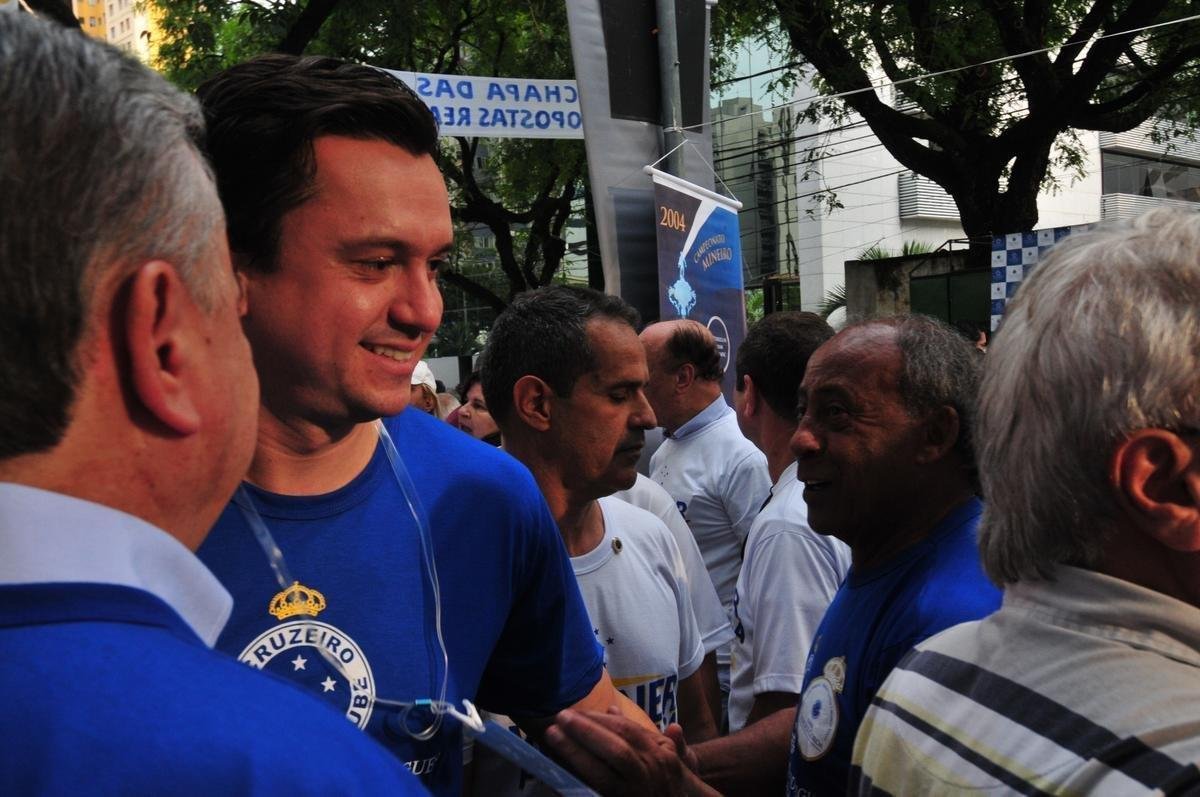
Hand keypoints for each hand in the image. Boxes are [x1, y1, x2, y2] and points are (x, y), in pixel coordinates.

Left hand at [544, 707, 714, 795]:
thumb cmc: (668, 780)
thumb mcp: (665, 754)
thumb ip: (640, 732)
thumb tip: (612, 710)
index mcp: (659, 753)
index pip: (626, 730)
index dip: (599, 719)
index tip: (576, 711)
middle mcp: (649, 772)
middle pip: (616, 748)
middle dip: (586, 731)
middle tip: (560, 716)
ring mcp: (634, 793)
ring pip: (604, 774)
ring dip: (576, 752)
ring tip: (553, 735)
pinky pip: (597, 792)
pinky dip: (579, 782)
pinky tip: (559, 771)